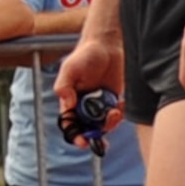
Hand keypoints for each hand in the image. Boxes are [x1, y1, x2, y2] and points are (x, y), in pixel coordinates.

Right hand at [54, 31, 124, 147]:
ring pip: (103, 125)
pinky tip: (121, 103)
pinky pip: (116, 115)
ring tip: (115, 111)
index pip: (69, 124)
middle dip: (95, 134)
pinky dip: (120, 114)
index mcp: (70, 101)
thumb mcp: (70, 68)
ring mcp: (99, 104)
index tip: (83, 141)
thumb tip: (66, 103)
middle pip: (87, 129)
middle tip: (104, 131)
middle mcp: (83, 106)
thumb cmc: (85, 54)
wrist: (108, 44)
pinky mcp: (113, 100)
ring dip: (110, 123)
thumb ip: (63, 85)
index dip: (75, 135)